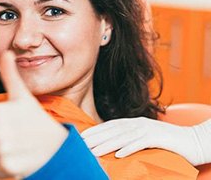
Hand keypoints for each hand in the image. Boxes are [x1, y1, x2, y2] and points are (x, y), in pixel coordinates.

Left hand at [0, 52, 67, 177]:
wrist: (58, 147)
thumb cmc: (37, 120)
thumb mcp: (22, 96)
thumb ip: (10, 75)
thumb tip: (7, 52)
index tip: (3, 127)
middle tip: (11, 139)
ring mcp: (1, 151)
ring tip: (16, 149)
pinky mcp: (7, 168)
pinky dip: (5, 170)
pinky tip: (19, 160)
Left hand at [81, 117, 210, 165]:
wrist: (195, 140)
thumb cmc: (169, 142)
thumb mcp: (147, 137)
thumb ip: (132, 138)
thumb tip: (115, 145)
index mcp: (135, 122)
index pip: (110, 126)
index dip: (95, 130)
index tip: (81, 137)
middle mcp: (139, 124)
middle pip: (113, 130)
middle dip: (96, 137)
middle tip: (81, 144)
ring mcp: (149, 130)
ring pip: (123, 137)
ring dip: (107, 144)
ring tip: (93, 151)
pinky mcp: (159, 138)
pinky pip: (141, 144)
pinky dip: (129, 149)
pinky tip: (118, 155)